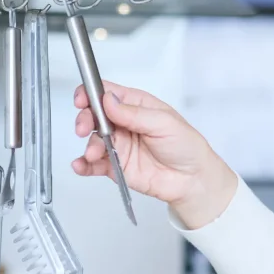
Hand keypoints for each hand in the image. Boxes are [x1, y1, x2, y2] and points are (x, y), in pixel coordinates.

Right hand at [72, 83, 237, 229]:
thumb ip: (134, 113)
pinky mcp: (115, 166)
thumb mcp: (164, 123)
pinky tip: (80, 166)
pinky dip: (84, 165)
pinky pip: (94, 164)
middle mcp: (123, 123)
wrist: (193, 180)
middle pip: (94, 115)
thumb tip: (108, 101)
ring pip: (92, 140)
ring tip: (93, 154)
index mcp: (135, 106)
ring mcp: (118, 145)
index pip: (106, 93)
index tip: (81, 100)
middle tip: (83, 128)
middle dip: (84, 120)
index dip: (90, 93)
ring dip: (88, 145)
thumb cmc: (186, 146)